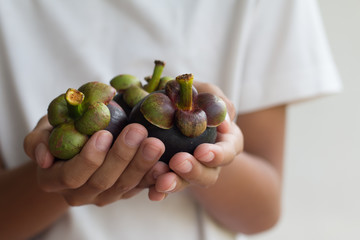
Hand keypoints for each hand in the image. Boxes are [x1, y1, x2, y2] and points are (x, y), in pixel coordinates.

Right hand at [24, 116, 168, 204]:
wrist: (75, 147)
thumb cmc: (57, 134)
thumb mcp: (42, 131)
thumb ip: (37, 141)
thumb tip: (44, 157)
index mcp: (54, 181)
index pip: (72, 175)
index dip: (88, 158)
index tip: (104, 134)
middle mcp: (79, 194)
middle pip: (103, 182)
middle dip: (122, 157)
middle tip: (137, 131)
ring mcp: (104, 196)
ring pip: (125, 186)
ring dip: (142, 165)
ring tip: (155, 143)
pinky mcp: (124, 191)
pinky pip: (140, 188)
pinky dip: (153, 177)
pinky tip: (164, 164)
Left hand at [149, 82, 242, 196]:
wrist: (169, 107)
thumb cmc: (192, 98)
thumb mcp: (205, 91)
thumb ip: (215, 98)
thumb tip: (223, 122)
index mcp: (225, 142)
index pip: (228, 151)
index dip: (218, 154)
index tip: (202, 152)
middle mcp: (210, 162)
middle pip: (209, 174)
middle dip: (194, 171)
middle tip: (177, 162)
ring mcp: (191, 172)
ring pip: (187, 183)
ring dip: (176, 183)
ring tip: (161, 181)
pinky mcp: (172, 176)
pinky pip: (166, 187)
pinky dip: (160, 191)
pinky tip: (152, 194)